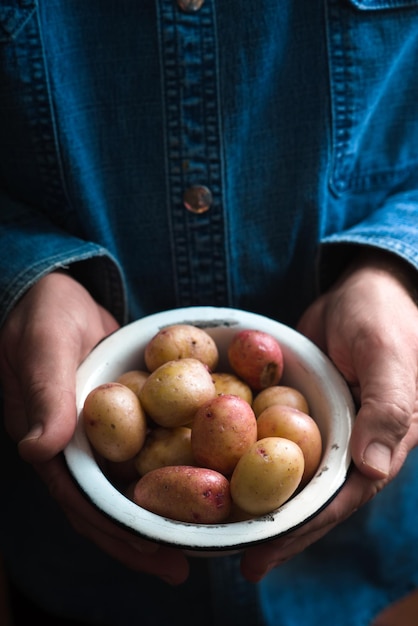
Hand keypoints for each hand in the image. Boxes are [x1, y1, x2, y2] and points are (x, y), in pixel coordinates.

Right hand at [0, 272, 188, 584]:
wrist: (58, 289)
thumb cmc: (42, 314)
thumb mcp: (43, 345)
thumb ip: (45, 391)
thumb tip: (39, 448)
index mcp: (51, 444)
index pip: (82, 501)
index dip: (117, 533)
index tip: (156, 557)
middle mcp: (77, 448)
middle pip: (112, 503)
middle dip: (146, 536)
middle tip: (187, 565)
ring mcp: (101, 432)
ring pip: (133, 480)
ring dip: (164, 507)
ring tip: (202, 535)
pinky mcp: (125, 411)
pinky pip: (149, 444)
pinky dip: (173, 462)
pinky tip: (205, 473)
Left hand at [240, 250, 417, 581]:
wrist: (363, 286)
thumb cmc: (382, 317)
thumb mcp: (387, 355)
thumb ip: (388, 407)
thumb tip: (370, 469)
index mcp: (382, 444)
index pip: (342, 497)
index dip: (305, 528)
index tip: (264, 552)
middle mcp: (353, 445)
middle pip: (313, 497)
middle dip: (277, 529)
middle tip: (237, 558)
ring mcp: (324, 428)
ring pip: (292, 474)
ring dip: (262, 501)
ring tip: (223, 528)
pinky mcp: (300, 408)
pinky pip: (276, 439)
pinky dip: (253, 457)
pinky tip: (222, 470)